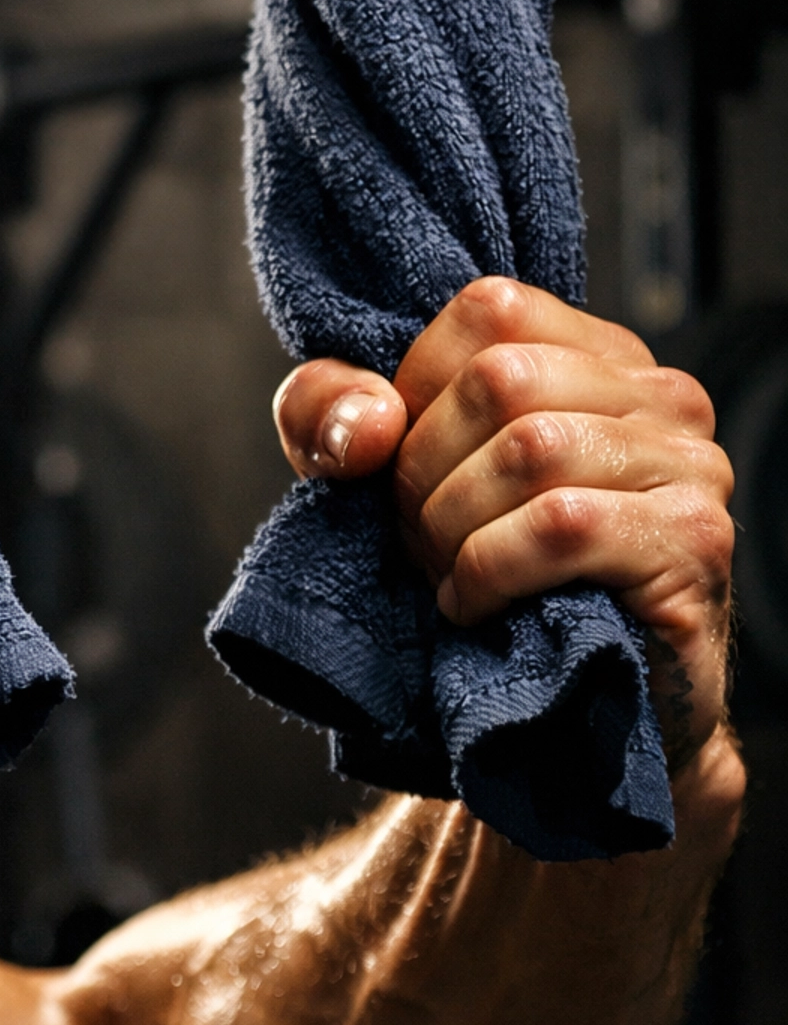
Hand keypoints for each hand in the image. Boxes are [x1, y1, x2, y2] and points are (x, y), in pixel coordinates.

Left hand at [274, 279, 733, 768]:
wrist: (585, 714)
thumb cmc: (492, 577)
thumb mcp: (385, 475)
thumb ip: (332, 414)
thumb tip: (365, 423)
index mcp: (597, 356)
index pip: (489, 310)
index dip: (416, 387)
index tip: (402, 463)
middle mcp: (660, 394)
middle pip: (501, 380)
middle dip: (426, 469)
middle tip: (416, 538)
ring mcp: (691, 465)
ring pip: (532, 449)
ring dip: (455, 526)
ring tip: (447, 573)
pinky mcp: (692, 543)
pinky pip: (563, 525)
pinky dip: (491, 569)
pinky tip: (476, 605)